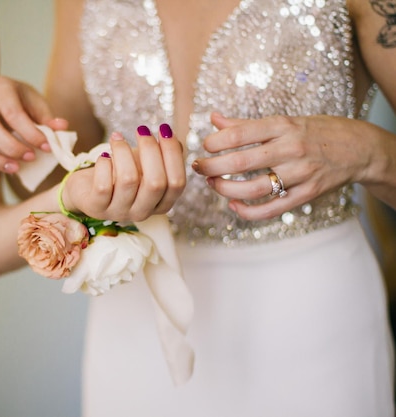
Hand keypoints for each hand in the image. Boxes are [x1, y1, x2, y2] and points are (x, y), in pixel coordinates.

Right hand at [0, 76, 67, 184]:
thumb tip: (62, 128)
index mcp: (0, 87)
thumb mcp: (37, 105)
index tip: (47, 147)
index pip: (13, 113)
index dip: (30, 133)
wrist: (2, 101)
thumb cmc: (23, 104)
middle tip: (31, 158)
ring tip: (15, 169)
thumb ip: (48, 119)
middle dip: (11, 146)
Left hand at [62, 124, 185, 222]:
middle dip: (150, 150)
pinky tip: (104, 156)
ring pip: (128, 180)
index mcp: (161, 204)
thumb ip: (163, 154)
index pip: (177, 183)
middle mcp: (143, 212)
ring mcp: (119, 212)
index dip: (172, 154)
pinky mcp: (97, 208)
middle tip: (142, 129)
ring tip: (117, 137)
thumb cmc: (120, 173)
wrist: (87, 187)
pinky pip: (104, 185)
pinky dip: (105, 164)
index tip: (164, 129)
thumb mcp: (144, 163)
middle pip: (156, 183)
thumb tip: (172, 139)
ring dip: (123, 151)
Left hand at [192, 112, 373, 219]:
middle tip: (198, 167)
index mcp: (282, 126)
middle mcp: (290, 149)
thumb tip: (213, 119)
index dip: (214, 142)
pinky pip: (271, 209)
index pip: (239, 134)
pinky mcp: (306, 195)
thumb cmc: (314, 132)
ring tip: (212, 184)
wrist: (358, 148)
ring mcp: (300, 174)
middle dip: (211, 167)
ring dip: (225, 189)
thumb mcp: (283, 121)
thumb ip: (245, 124)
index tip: (204, 146)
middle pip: (240, 162)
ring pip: (252, 188)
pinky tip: (233, 205)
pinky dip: (247, 211)